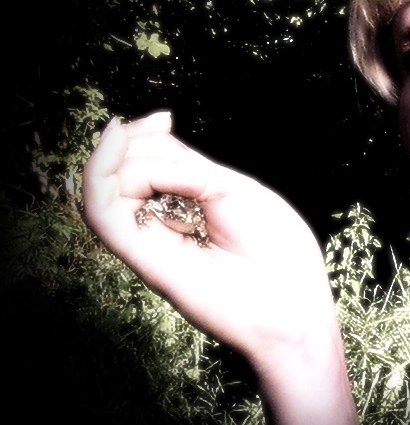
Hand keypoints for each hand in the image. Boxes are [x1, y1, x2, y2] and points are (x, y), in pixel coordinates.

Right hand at [82, 111, 336, 362]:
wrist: (294, 305)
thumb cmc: (277, 247)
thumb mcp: (234, 188)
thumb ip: (188, 166)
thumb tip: (152, 131)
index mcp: (191, 206)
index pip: (152, 164)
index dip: (146, 136)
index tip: (162, 119)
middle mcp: (166, 223)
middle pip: (129, 172)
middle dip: (137, 142)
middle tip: (160, 131)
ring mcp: (153, 242)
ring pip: (107, 191)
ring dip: (114, 155)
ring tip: (130, 137)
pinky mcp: (146, 261)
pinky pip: (104, 218)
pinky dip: (99, 178)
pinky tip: (114, 144)